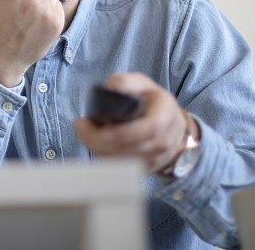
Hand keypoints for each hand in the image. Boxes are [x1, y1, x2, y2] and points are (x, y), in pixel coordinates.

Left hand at [75, 72, 194, 172]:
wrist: (173, 125)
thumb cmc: (154, 102)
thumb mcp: (143, 84)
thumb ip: (126, 83)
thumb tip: (110, 88)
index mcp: (164, 117)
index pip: (140, 130)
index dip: (112, 130)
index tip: (88, 120)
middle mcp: (163, 142)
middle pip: (124, 148)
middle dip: (95, 139)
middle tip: (81, 126)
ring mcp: (155, 159)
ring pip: (119, 163)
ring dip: (97, 149)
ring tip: (87, 133)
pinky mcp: (146, 170)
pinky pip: (120, 170)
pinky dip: (104, 158)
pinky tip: (96, 144)